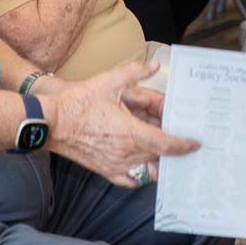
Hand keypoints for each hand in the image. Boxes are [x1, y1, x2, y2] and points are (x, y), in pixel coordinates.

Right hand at [44, 60, 198, 186]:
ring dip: (157, 160)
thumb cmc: (77, 102)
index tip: (195, 143)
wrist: (50, 121)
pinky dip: (141, 173)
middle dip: (171, 148)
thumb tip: (154, 65)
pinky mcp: (105, 171)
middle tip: (176, 137)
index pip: (166, 144)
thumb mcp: (107, 81)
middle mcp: (126, 153)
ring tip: (162, 149)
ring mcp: (115, 165)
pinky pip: (131, 179)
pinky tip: (143, 163)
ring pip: (147, 170)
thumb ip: (134, 72)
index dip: (184, 145)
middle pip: (159, 157)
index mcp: (131, 133)